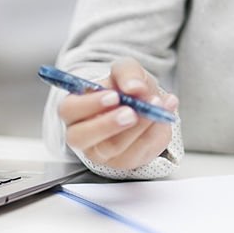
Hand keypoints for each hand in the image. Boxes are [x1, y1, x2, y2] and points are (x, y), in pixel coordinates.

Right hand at [59, 58, 178, 170]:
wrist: (146, 106)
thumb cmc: (126, 89)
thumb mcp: (127, 71)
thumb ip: (128, 73)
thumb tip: (135, 87)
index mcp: (76, 107)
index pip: (69, 109)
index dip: (89, 104)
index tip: (114, 96)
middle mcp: (82, 133)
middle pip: (81, 136)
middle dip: (107, 124)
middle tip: (131, 112)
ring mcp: (101, 152)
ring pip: (112, 147)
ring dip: (137, 128)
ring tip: (155, 108)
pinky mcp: (123, 162)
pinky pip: (137, 153)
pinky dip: (154, 134)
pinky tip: (164, 116)